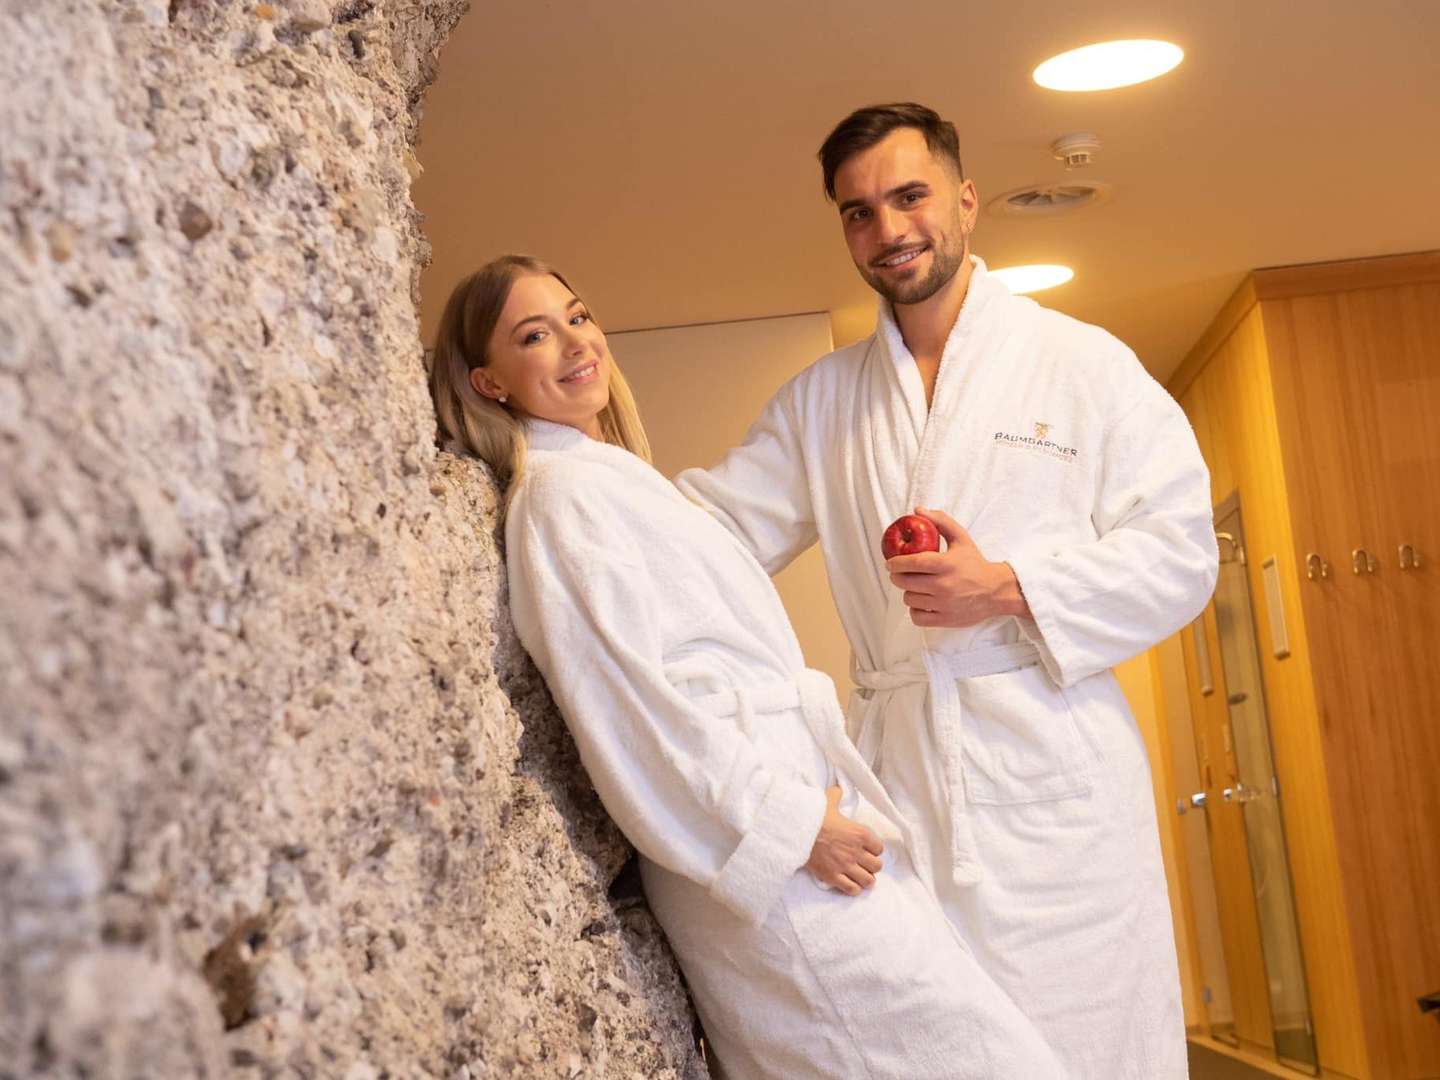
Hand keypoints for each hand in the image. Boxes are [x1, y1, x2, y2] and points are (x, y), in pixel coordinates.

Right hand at [805, 786, 884, 895]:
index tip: (867, 848)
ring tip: (860, 875)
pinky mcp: (833, 877)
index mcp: (859, 834)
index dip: (874, 849)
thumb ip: (836, 795)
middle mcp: (856, 851)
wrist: (797, 832)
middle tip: (864, 863)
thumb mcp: (827, 802)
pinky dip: (854, 888)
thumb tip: (837, 788)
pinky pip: (852, 889)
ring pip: (868, 880)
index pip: (879, 848)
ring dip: (865, 878)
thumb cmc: (814, 817)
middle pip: (877, 866)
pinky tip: (850, 883)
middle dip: (871, 865)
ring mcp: (845, 866)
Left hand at [885, 507, 1031, 627]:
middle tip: (898, 573)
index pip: (913, 562)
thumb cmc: (975, 564)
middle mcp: (944, 585)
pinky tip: (921, 601)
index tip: (890, 562)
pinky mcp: (945, 619)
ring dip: (908, 592)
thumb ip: (941, 521)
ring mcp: (944, 604)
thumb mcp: (962, 538)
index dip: (896, 562)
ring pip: (910, 599)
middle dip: (897, 576)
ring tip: (914, 586)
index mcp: (947, 564)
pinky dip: (915, 610)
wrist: (996, 591)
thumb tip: (918, 510)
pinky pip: (917, 617)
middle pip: (906, 582)